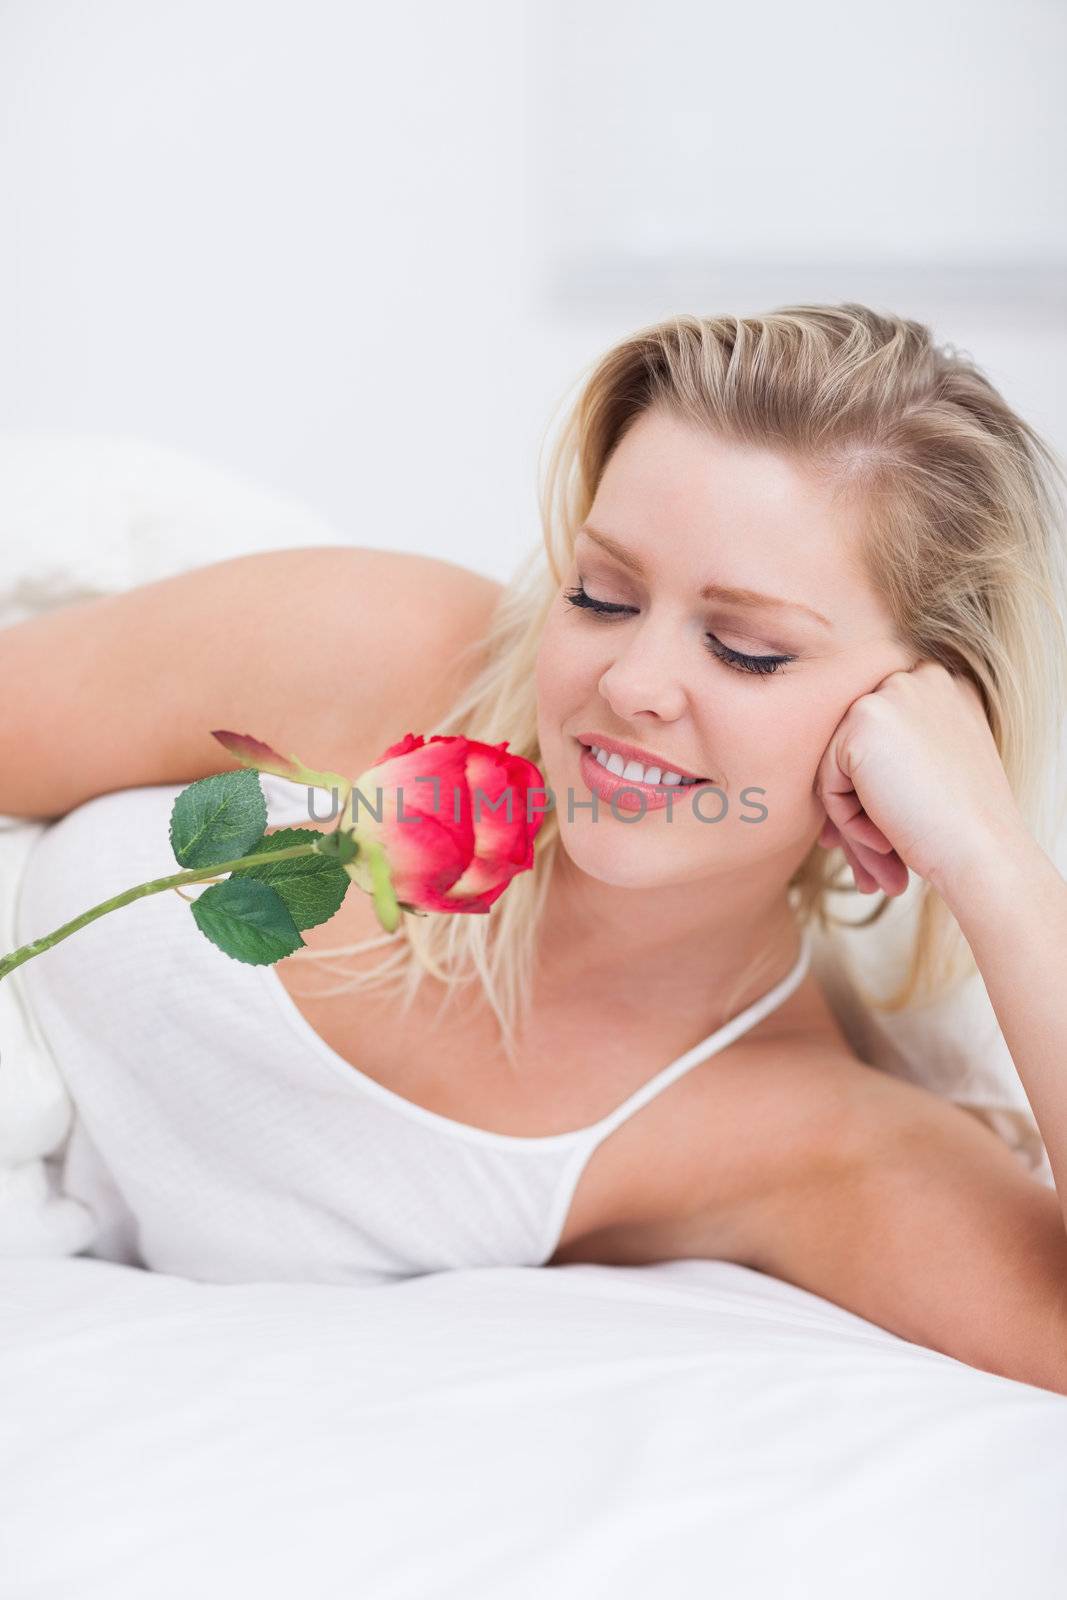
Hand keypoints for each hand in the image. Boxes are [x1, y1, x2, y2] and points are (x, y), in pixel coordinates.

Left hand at [813, 660, 1023, 897]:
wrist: (984, 851)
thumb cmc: (966, 829)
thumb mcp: (938, 774)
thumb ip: (896, 758)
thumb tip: (842, 780)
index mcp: (945, 689)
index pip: (882, 737)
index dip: (875, 790)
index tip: (882, 838)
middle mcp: (919, 679)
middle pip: (858, 748)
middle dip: (858, 809)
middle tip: (873, 862)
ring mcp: (891, 694)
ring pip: (840, 767)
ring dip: (854, 822)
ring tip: (880, 869)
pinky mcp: (863, 720)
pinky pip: (829, 782)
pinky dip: (846, 821)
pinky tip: (884, 842)